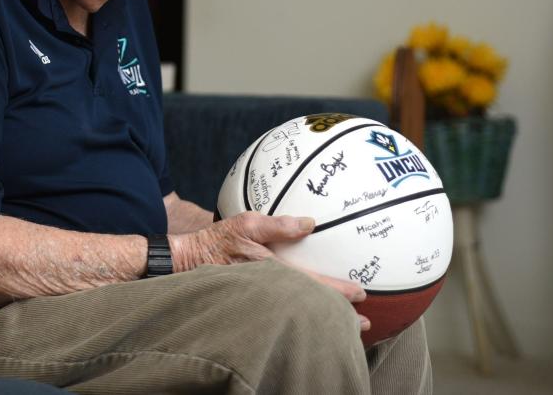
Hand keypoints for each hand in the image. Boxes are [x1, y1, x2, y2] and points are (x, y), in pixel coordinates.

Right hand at [168, 212, 369, 329]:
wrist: (187, 262)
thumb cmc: (217, 240)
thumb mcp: (247, 223)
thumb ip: (278, 224)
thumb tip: (310, 223)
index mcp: (271, 270)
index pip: (311, 283)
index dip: (336, 290)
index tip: (360, 294)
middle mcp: (269, 290)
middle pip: (310, 308)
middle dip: (338, 317)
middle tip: (365, 323)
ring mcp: (262, 301)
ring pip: (300, 315)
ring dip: (324, 321)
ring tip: (349, 329)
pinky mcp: (256, 304)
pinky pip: (285, 314)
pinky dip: (304, 318)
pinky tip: (316, 321)